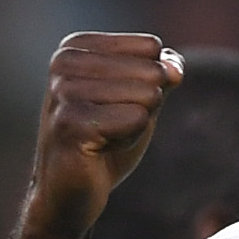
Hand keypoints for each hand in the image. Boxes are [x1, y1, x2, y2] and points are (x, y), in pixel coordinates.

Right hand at [25, 32, 184, 238]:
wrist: (70, 191)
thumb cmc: (106, 142)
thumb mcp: (139, 99)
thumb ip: (162, 73)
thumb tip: (175, 68)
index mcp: (76, 47)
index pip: (151, 47)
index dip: (150, 84)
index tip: (117, 105)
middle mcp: (64, 62)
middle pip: (152, 71)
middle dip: (146, 107)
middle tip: (112, 127)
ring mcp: (63, 90)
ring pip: (147, 95)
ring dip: (135, 126)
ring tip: (104, 138)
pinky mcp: (70, 122)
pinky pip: (136, 119)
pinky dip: (128, 140)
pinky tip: (99, 150)